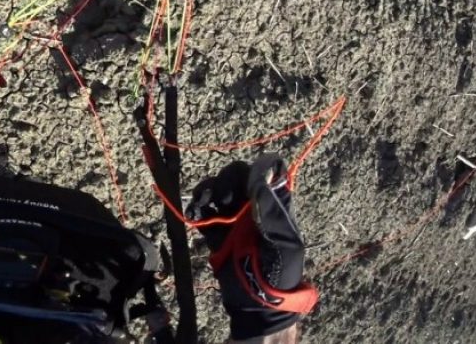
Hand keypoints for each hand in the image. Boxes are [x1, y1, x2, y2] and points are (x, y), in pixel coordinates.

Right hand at [187, 155, 317, 340]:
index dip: (253, 171)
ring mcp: (234, 219)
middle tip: (221, 198)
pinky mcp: (217, 232)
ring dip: (206, 192)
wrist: (256, 305)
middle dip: (224, 181)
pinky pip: (203, 212)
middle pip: (237, 177)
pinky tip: (194, 217)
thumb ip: (271, 211)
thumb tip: (261, 176)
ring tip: (201, 204)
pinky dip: (196, 210)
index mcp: (274, 206)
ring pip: (217, 191)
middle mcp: (254, 207)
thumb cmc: (277, 275)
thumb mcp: (281, 243)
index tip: (243, 184)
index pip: (266, 173)